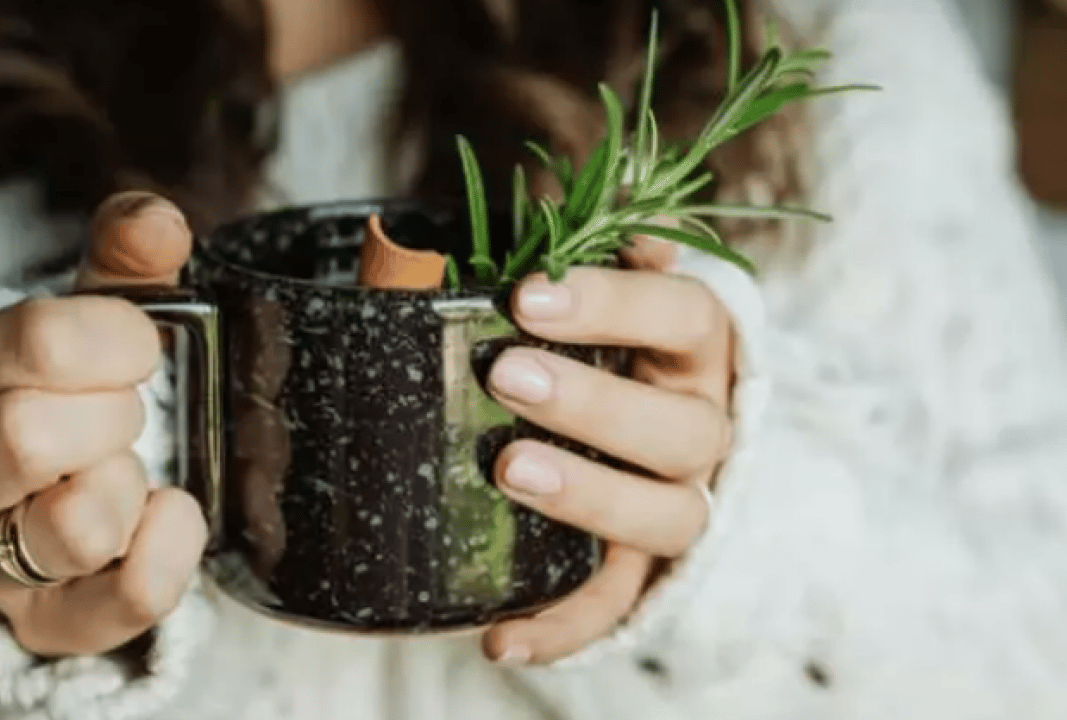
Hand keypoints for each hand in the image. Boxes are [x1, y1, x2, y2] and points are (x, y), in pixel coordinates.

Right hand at [0, 191, 206, 656]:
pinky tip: (171, 512)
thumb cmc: (59, 399)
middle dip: (112, 412)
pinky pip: (123, 598)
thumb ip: (122, 265)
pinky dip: (170, 550)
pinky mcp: (46, 623)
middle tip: (126, 412)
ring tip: (127, 468)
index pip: (32, 342)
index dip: (115, 336)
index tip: (139, 345)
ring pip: (71, 526)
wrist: (32, 507)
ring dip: (127, 483)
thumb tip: (157, 220)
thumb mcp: (81, 324)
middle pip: (28, 435)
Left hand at [482, 235, 733, 663]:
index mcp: (697, 348)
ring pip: (666, 515)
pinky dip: (565, 627)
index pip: (683, 314)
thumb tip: (572, 199)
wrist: (653, 434)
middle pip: (679, 428)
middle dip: (594, 402)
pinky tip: (502, 640)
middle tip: (508, 375)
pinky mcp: (645, 569)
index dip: (616, 302)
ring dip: (590, 497)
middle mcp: (704, 426)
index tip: (529, 293)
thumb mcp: (598, 292)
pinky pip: (619, 606)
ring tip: (509, 471)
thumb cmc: (610, 342)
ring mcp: (681, 503)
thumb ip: (582, 252)